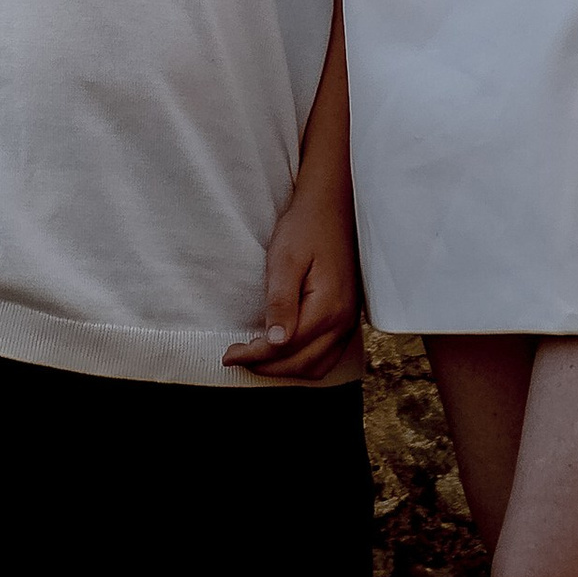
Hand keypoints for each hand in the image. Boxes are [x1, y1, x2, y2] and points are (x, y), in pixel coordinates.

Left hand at [223, 178, 360, 383]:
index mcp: (328, 307)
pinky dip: (303, 363)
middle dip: (266, 367)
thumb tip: (276, 342)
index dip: (255, 355)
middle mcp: (343, 321)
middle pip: (301, 363)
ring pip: (317, 367)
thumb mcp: (286, 259)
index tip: (229, 354)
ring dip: (285, 370)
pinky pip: (327, 356)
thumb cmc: (306, 228)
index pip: (286, 347)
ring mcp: (349, 322)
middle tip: (237, 357)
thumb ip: (281, 302)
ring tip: (257, 358)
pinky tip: (284, 354)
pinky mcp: (348, 319)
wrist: (333, 206)